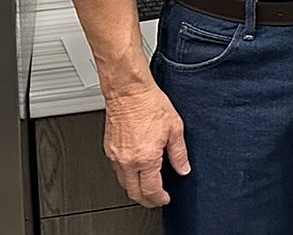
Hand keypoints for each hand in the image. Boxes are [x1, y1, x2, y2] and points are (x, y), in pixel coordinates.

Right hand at [103, 84, 188, 207]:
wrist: (128, 92)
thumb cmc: (149, 104)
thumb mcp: (174, 127)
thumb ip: (179, 152)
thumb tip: (183, 168)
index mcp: (146, 158)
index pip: (151, 190)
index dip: (159, 199)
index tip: (165, 198)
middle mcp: (128, 161)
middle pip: (134, 192)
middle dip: (146, 200)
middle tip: (156, 199)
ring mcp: (115, 156)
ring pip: (123, 183)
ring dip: (135, 189)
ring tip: (148, 186)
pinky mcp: (108, 149)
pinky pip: (117, 171)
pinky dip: (127, 176)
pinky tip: (136, 169)